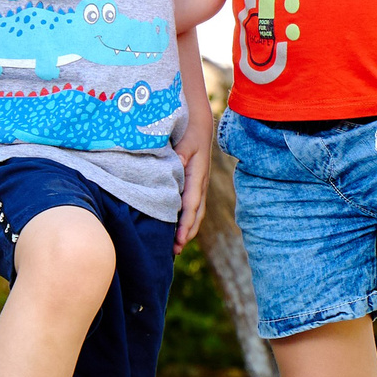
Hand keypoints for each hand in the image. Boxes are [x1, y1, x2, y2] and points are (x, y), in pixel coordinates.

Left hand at [175, 119, 211, 249]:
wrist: (201, 125)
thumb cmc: (191, 132)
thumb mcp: (187, 140)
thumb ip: (182, 152)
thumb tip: (179, 164)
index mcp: (198, 176)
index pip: (191, 205)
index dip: (185, 223)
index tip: (178, 238)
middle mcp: (201, 184)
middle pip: (196, 214)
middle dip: (187, 233)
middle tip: (175, 250)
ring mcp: (200, 186)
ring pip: (197, 213)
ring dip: (188, 230)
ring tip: (176, 247)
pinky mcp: (196, 186)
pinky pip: (193, 207)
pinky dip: (187, 221)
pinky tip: (178, 230)